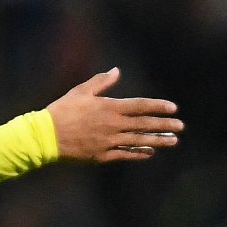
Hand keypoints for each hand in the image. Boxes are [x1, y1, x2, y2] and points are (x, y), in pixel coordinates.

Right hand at [45, 67, 182, 161]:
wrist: (46, 136)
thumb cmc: (62, 111)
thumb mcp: (80, 92)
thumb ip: (101, 82)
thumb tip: (117, 71)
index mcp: (109, 107)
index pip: (140, 106)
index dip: (158, 106)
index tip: (173, 108)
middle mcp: (113, 125)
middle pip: (144, 124)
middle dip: (164, 125)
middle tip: (180, 126)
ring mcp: (109, 142)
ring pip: (139, 140)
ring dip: (158, 140)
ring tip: (173, 141)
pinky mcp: (102, 155)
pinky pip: (125, 154)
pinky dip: (139, 153)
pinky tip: (150, 152)